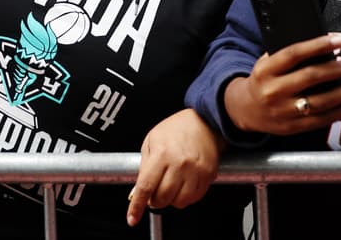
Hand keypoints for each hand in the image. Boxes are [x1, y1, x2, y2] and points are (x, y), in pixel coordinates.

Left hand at [127, 109, 223, 225]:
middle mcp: (179, 164)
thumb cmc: (176, 129)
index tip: (132, 218)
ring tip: (170, 186)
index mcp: (161, 154)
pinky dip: (185, 197)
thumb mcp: (151, 141)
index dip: (137, 206)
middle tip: (154, 191)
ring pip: (179, 202)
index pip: (145, 187)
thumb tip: (136, 193)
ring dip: (171, 200)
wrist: (204, 121)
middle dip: (154, 200)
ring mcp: (195, 171)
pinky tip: (182, 185)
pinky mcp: (208, 175)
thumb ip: (143, 168)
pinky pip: (194, 198)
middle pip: (162, 198)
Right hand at [224, 34, 340, 135]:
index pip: (294, 53)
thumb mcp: (266, 63)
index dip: (319, 45)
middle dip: (336, 70)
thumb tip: (324, 47)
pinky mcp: (294, 127)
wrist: (245, 110)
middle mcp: (273, 91)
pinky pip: (324, 120)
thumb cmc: (263, 81)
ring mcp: (284, 111)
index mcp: (265, 70)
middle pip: (311, 77)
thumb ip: (288, 57)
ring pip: (321, 101)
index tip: (339, 40)